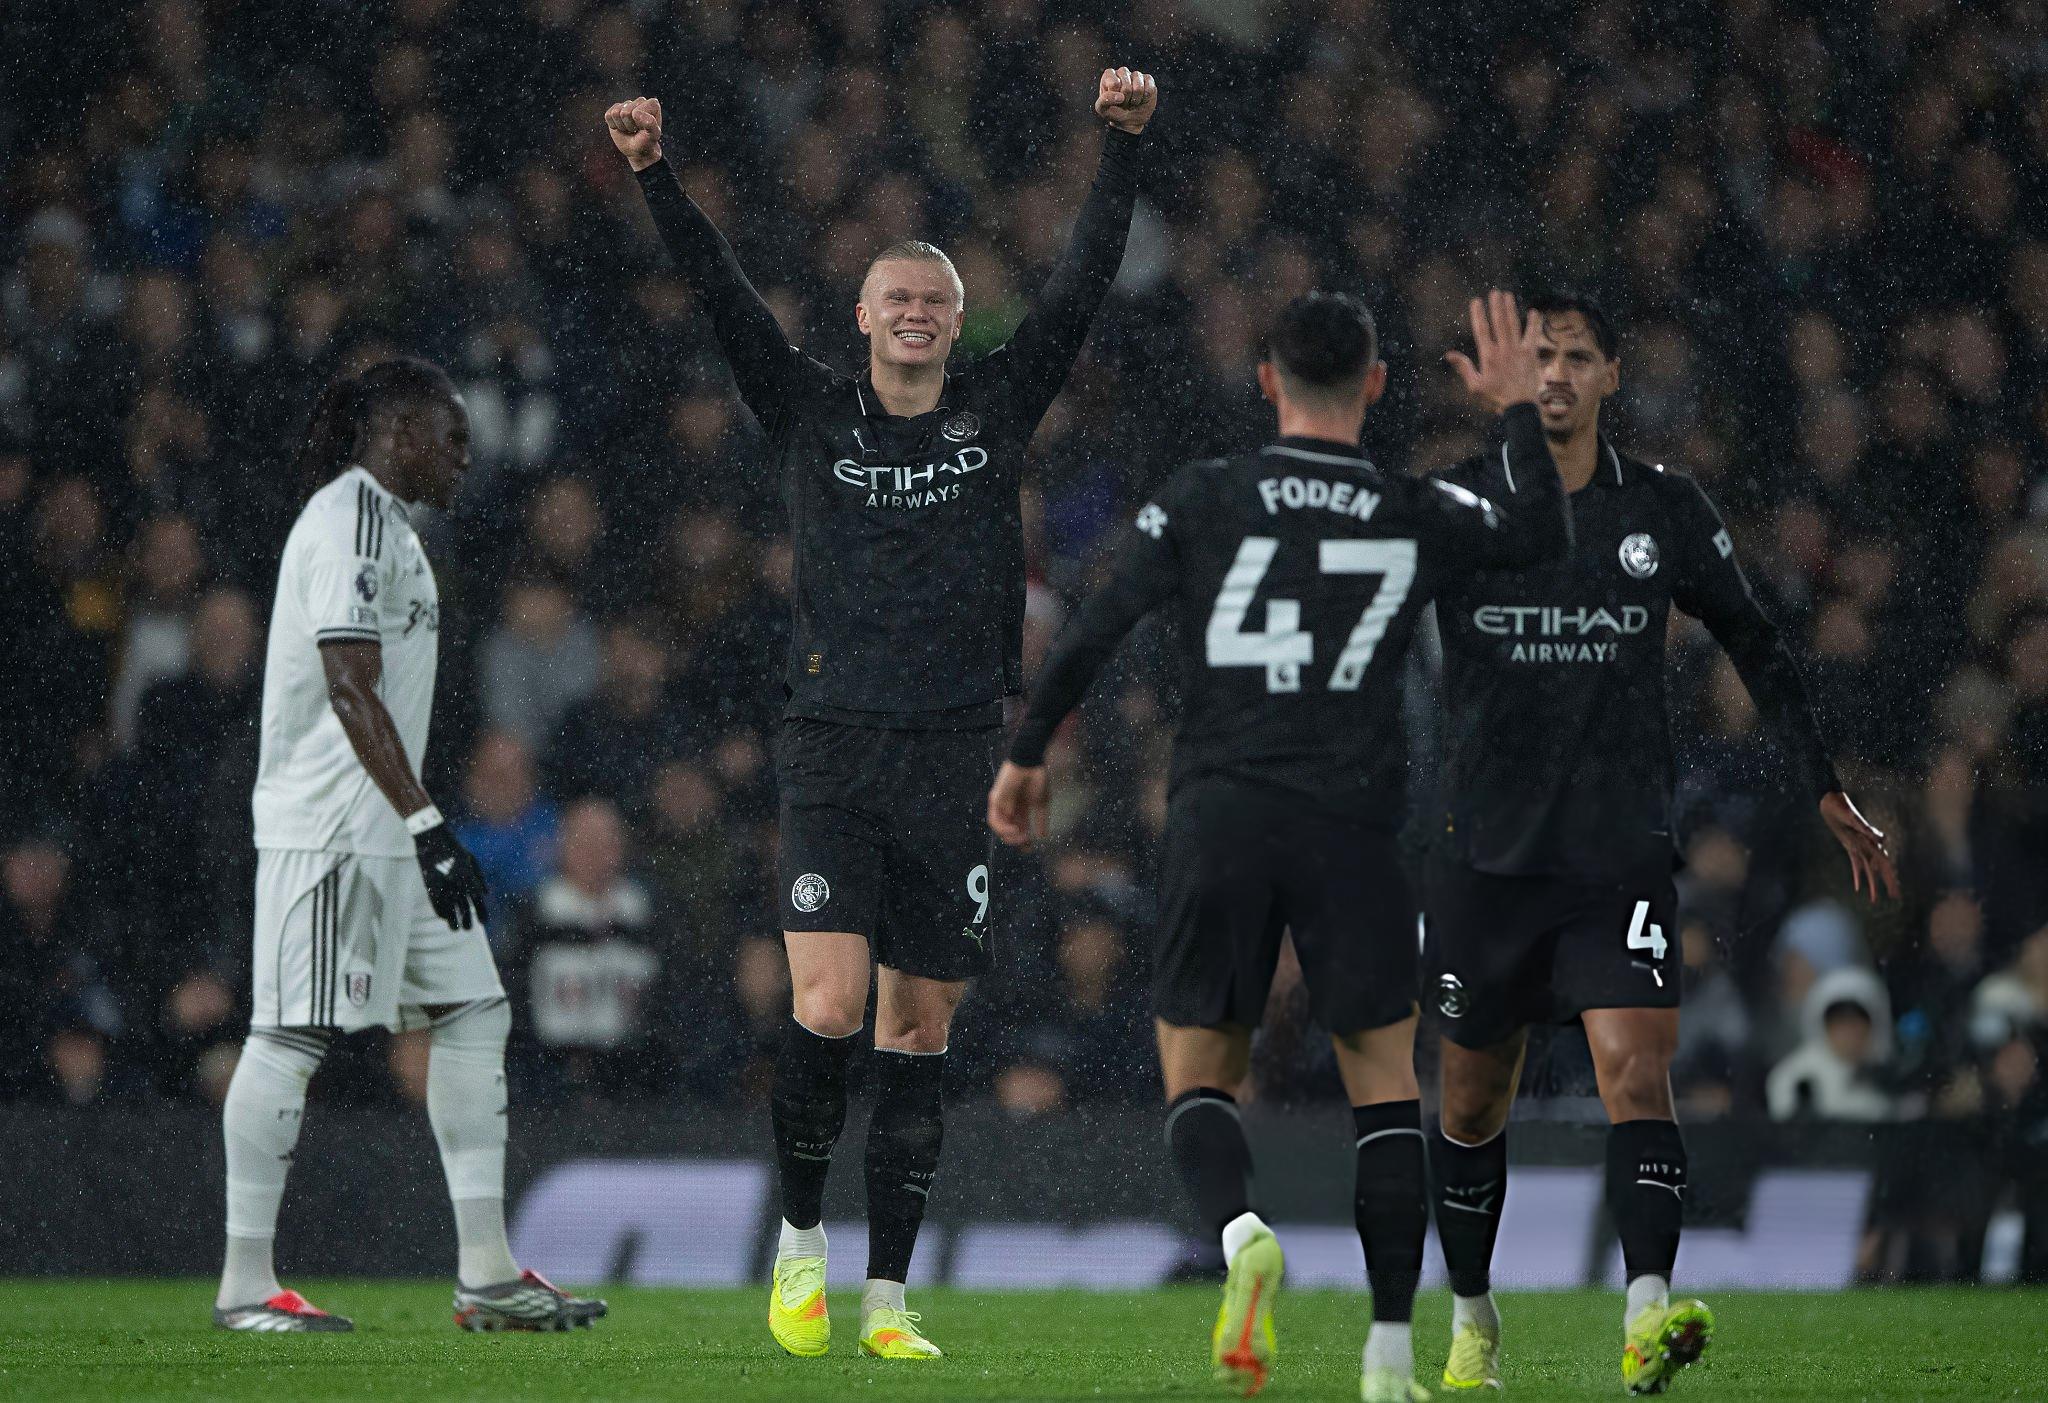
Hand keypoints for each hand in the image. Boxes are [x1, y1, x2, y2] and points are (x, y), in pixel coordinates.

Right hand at [415, 821, 489, 929]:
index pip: (478, 901)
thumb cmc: (455, 849)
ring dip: (453, 921)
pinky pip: (436, 904)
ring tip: (455, 930)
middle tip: (469, 929)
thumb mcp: (471, 859)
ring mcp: (444, 886)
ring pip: (450, 910)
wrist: (434, 840)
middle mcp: (458, 885)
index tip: (484, 923)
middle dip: (467, 920)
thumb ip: (479, 877)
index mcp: (469, 878)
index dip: (482, 913)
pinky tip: (444, 917)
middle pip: (465, 908)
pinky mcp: (430, 886)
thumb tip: (485, 893)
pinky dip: (441, 912)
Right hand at [604, 96, 663, 171]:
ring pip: (615, 113)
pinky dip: (613, 125)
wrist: (638, 150)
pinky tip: (622, 127)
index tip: (644, 130)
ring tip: (630, 129)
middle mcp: (640, 101)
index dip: (637, 124)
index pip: (636, 112)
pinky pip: (608, 115)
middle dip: (629, 126)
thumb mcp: (652, 136)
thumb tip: (636, 113)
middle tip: (636, 131)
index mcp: (653, 104)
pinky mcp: (616, 109)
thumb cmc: (647, 142)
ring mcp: (627, 104)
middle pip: (625, 112)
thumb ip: (650, 124)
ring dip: (621, 126)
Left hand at [987, 761, 1050, 849]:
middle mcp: (1009, 808)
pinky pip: (994, 820)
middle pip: (1008, 832)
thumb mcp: (1041, 803)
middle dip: (1017, 841)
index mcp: (1021, 809)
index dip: (1023, 842)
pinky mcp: (994, 799)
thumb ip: (1040, 820)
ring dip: (1009, 837)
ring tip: (1022, 836)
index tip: (1029, 849)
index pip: (1019, 830)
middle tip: (1026, 842)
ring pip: (999, 829)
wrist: (1031, 761)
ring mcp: (1001, 804)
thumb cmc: (1037, 778)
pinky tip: (1014, 829)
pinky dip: (1003, 828)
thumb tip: (1042, 837)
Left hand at [1095, 67, 1158, 133]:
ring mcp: (1136, 75)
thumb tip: (1121, 96)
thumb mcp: (1103, 110)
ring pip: (1138, 88)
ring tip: (1132, 102)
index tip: (1114, 101)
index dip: (1115, 97)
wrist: (1129, 120)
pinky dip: (1145, 99)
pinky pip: (1149, 89)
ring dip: (1135, 100)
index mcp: (1108, 75)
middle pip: (1126, 87)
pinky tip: (1141, 99)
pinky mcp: (1148, 79)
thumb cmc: (1114, 113)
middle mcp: (1122, 72)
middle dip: (1126, 100)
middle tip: (1123, 103)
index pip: (1114, 84)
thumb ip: (1104, 101)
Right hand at [1444, 289, 1541, 415]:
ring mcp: (1518, 350)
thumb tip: (1449, 354)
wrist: (1519, 407)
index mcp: (1488, 356)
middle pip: (1499, 322)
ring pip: (1514, 325)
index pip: (1482, 330)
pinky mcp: (1530, 354)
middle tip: (1495, 292)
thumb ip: (1463, 367)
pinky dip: (1533, 323)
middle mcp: (1503, 350)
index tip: (1476, 301)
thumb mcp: (1474, 386)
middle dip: (1496, 306)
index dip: (1478, 314)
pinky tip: (1534, 312)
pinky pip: (1532, 335)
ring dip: (1510, 309)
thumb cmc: (1494, 398)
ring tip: (1508, 295)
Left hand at [1820, 791, 1900, 904]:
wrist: (1831, 801)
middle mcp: (1868, 846)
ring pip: (1869, 869)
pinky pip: (1855, 864)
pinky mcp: (1850, 846)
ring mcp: (1860, 847)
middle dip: (1888, 883)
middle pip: (1881, 868)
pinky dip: (1858, 875)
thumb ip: (1867, 829)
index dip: (1890, 878)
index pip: (1885, 864)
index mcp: (1872, 842)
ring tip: (1874, 899)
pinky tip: (1858, 888)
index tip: (1895, 890)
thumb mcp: (1854, 818)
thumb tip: (1883, 840)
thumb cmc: (1843, 807)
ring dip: (1873, 884)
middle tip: (1895, 897)